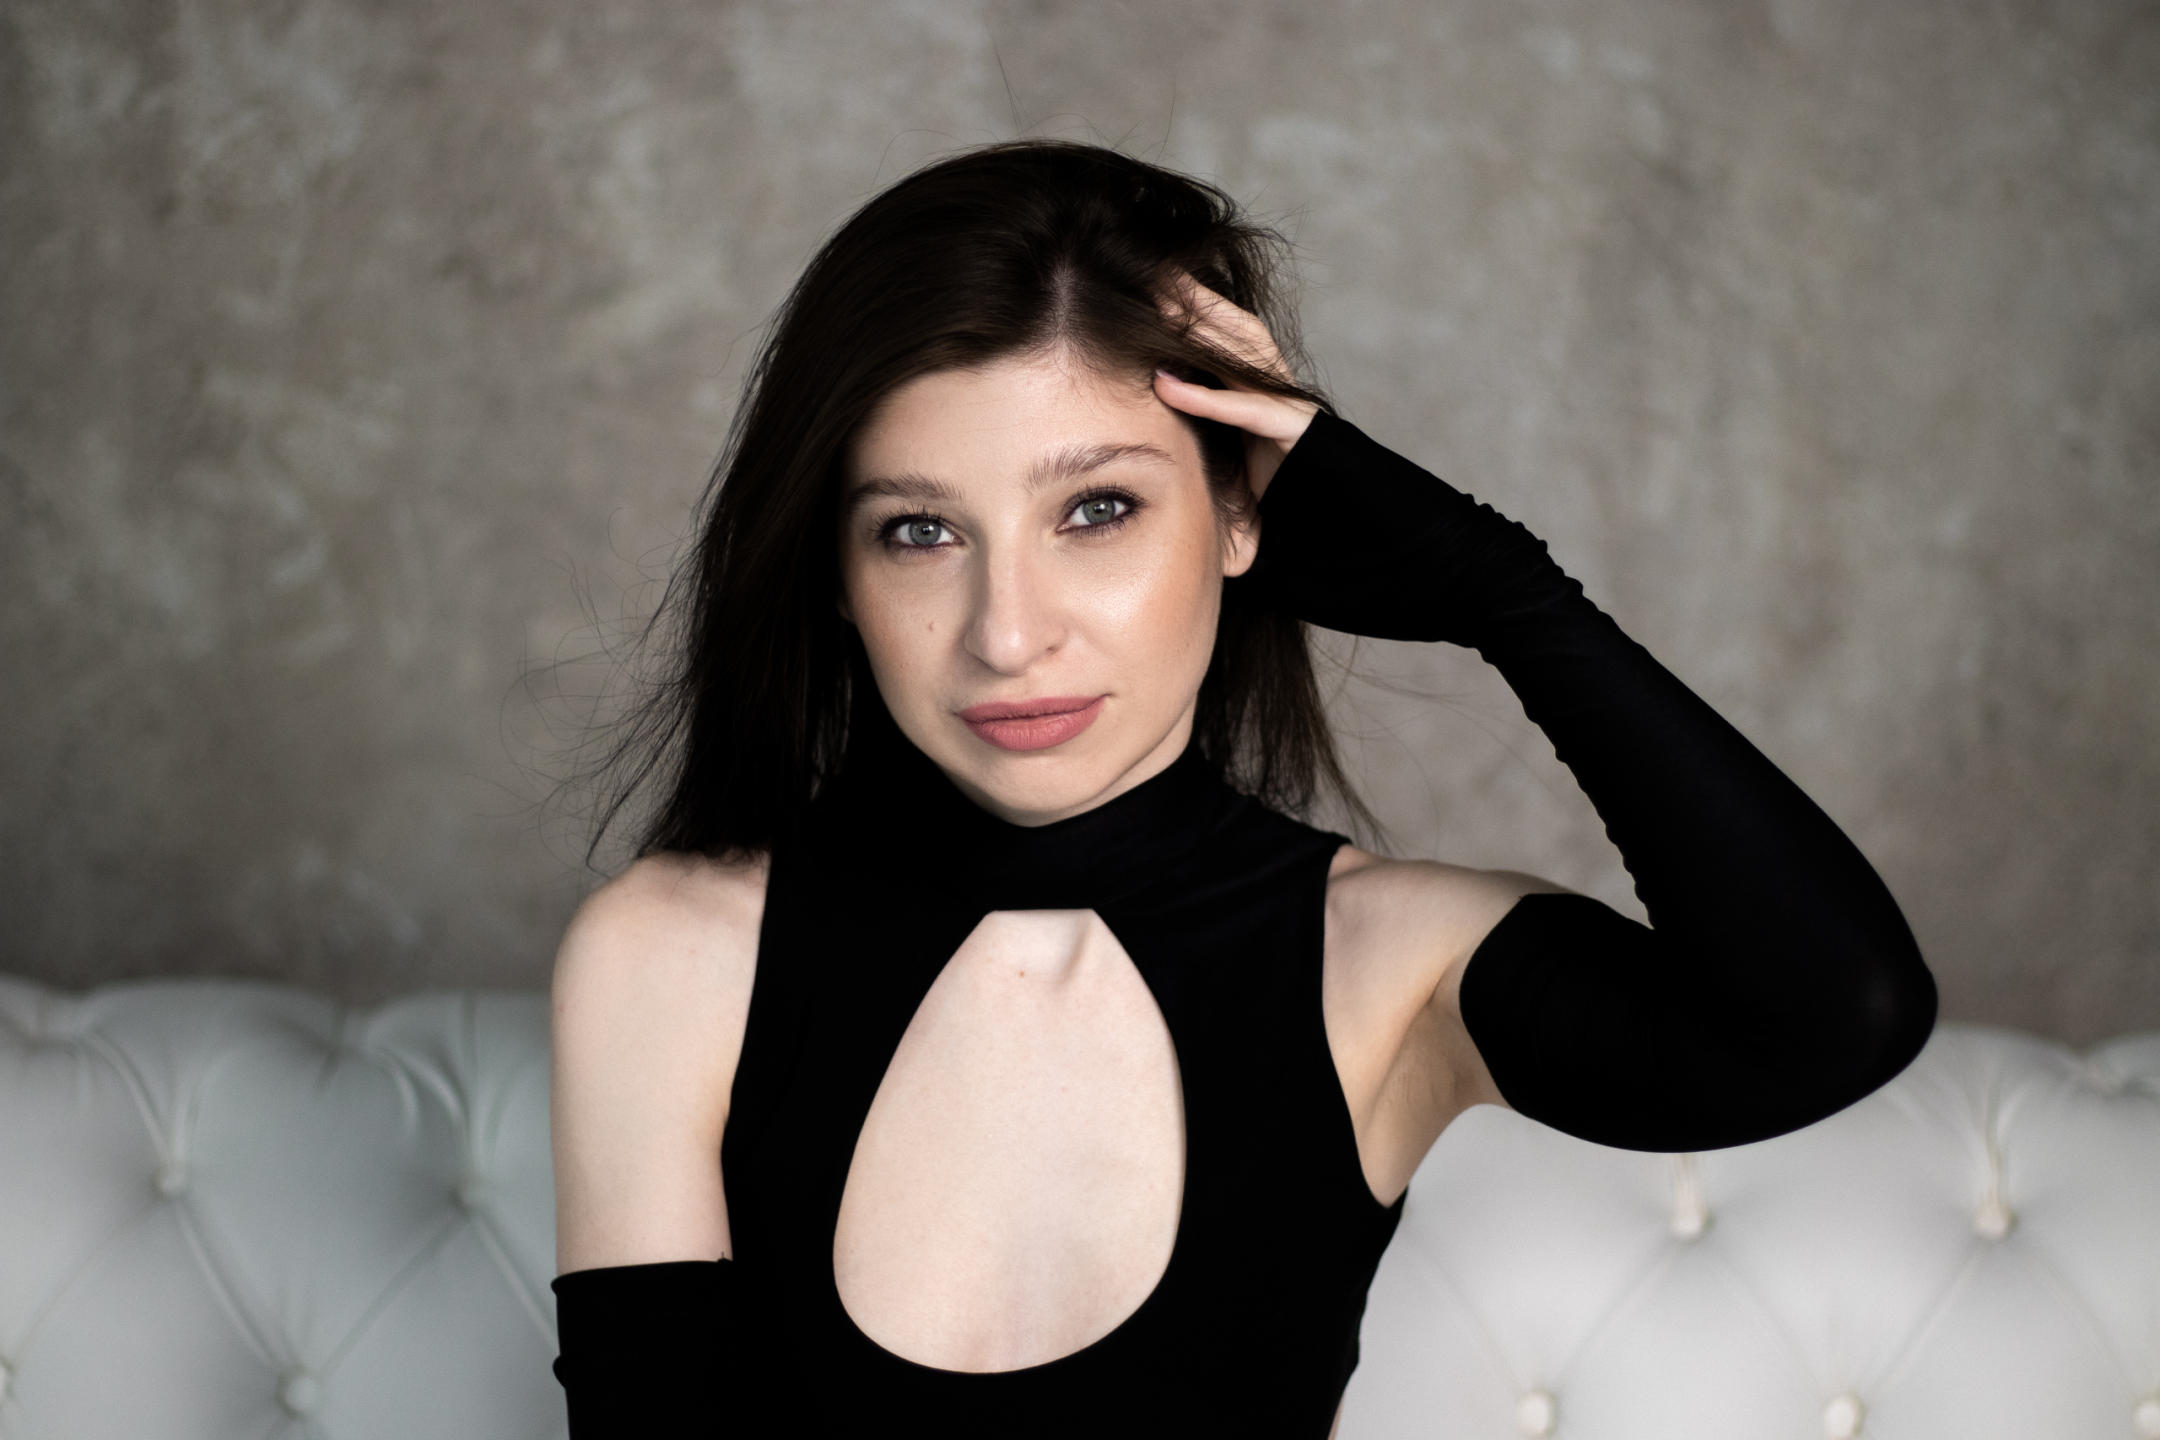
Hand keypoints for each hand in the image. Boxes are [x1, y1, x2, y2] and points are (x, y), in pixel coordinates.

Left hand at [1151, 271, 1320, 504]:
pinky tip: (1165, 385)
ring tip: (1159, 309)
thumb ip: (1211, 402)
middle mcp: (1275, 381)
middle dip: (1196, 298)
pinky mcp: (1286, 429)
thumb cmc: (1274, 468)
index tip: (1159, 276)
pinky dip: (1202, 398)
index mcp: (1264, 378)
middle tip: (1153, 273)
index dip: (1197, 300)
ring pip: (1239, 355)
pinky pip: (1240, 409)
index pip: (1229, 328)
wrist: (1324, 497)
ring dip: (1199, 330)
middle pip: (1234, 328)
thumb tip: (1162, 378)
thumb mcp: (1236, 432)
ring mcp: (1283, 401)